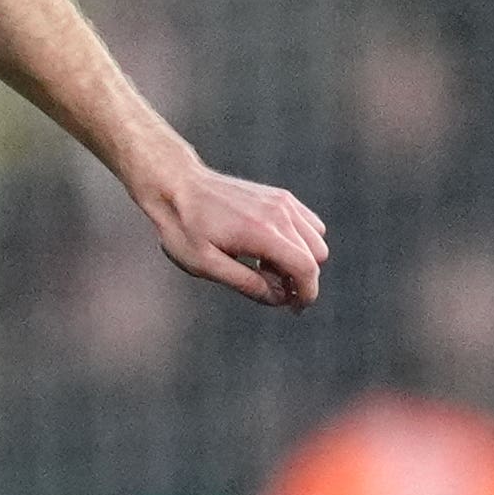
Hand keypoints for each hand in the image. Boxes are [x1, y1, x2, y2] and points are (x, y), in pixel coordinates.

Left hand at [138, 160, 327, 308]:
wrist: (176, 184)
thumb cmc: (184, 227)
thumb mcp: (206, 265)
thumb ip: (246, 283)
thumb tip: (279, 299)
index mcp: (262, 231)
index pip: (306, 268)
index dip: (307, 294)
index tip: (296, 310)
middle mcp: (280, 212)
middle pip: (317, 255)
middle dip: (300, 279)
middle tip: (269, 287)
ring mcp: (282, 201)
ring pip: (317, 239)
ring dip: (300, 259)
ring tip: (264, 266)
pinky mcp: (279, 196)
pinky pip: (308, 223)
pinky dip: (299, 241)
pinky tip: (269, 249)